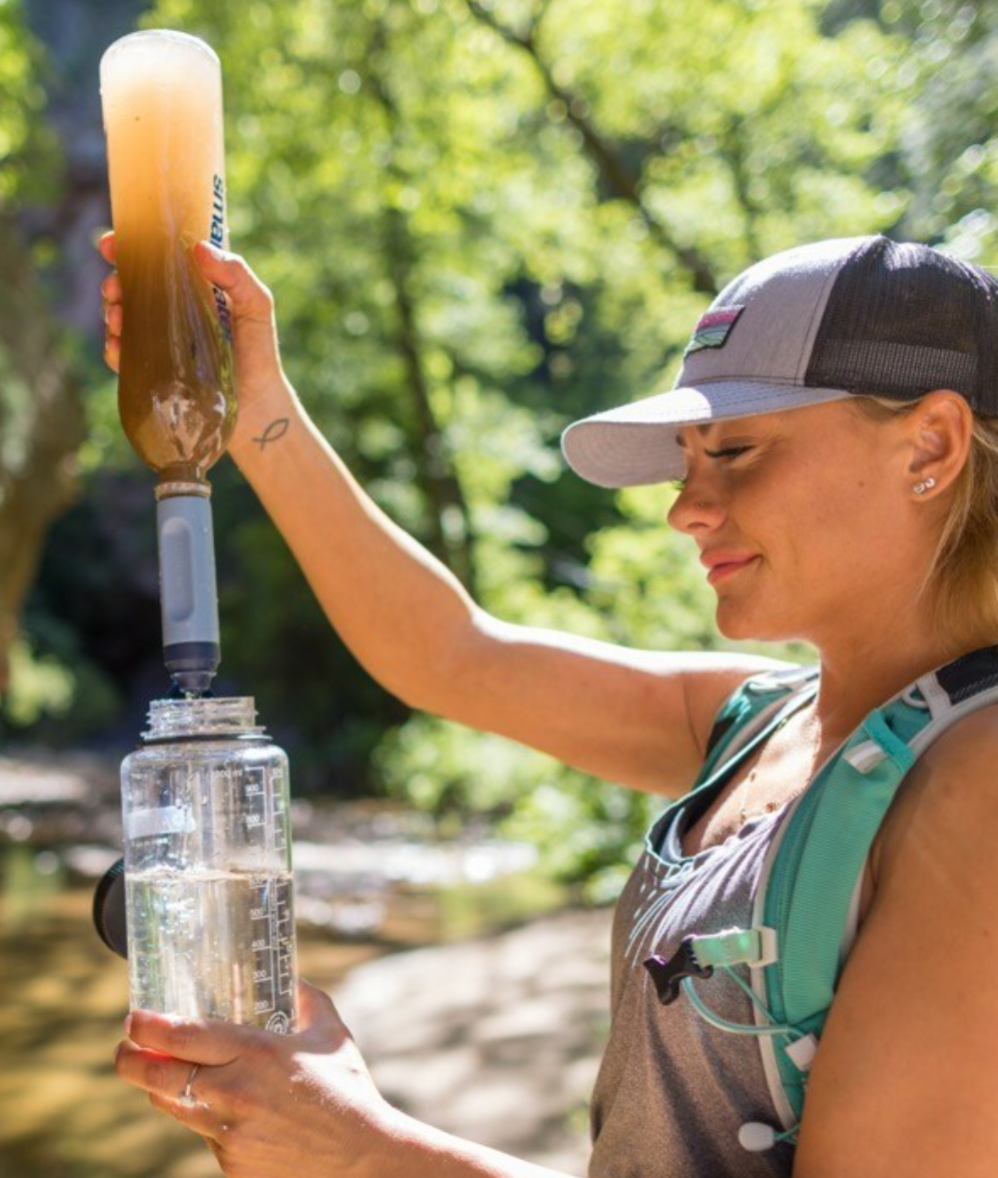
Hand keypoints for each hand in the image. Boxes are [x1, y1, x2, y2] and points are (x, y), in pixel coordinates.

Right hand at [97, 231, 293, 454]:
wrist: (256, 407)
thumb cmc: (259, 353)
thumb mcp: (256, 307)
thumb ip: (237, 276)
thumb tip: (199, 249)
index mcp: (191, 288)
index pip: (155, 260)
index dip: (129, 247)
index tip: (112, 245)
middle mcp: (170, 311)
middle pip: (130, 287)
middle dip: (114, 282)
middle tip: (115, 288)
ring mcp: (157, 341)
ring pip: (120, 319)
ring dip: (112, 313)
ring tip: (118, 318)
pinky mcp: (151, 372)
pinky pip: (123, 357)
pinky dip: (114, 349)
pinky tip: (118, 347)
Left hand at [114, 981, 394, 1177]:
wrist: (361, 1160)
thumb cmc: (348, 1091)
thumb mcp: (330, 1034)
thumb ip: (306, 999)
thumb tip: (290, 976)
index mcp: (255, 1052)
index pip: (181, 1036)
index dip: (147, 1027)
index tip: (134, 1018)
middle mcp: (233, 1092)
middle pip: (157, 1075)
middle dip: (130, 1059)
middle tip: (126, 1047)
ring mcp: (228, 1133)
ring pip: (172, 1105)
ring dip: (162, 1087)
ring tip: (165, 1072)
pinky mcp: (230, 1164)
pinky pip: (204, 1133)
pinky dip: (206, 1117)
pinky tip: (226, 1109)